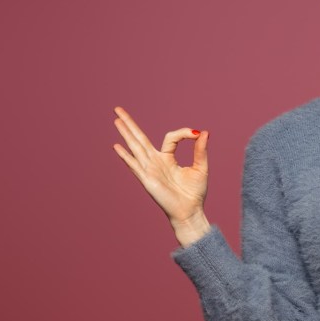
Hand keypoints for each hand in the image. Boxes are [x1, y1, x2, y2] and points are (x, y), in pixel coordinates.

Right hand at [111, 106, 210, 227]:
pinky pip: (135, 165)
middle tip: (118, 109)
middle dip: (130, 124)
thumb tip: (203, 131)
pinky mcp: (147, 180)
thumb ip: (200, 150)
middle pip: (140, 138)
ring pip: (136, 147)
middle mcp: (155, 162)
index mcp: (168, 158)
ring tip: (116, 120)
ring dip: (126, 133)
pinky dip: (126, 156)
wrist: (190, 211)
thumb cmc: (194, 193)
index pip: (170, 138)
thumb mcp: (201, 167)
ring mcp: (150, 170)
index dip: (183, 133)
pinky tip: (117, 146)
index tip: (196, 134)